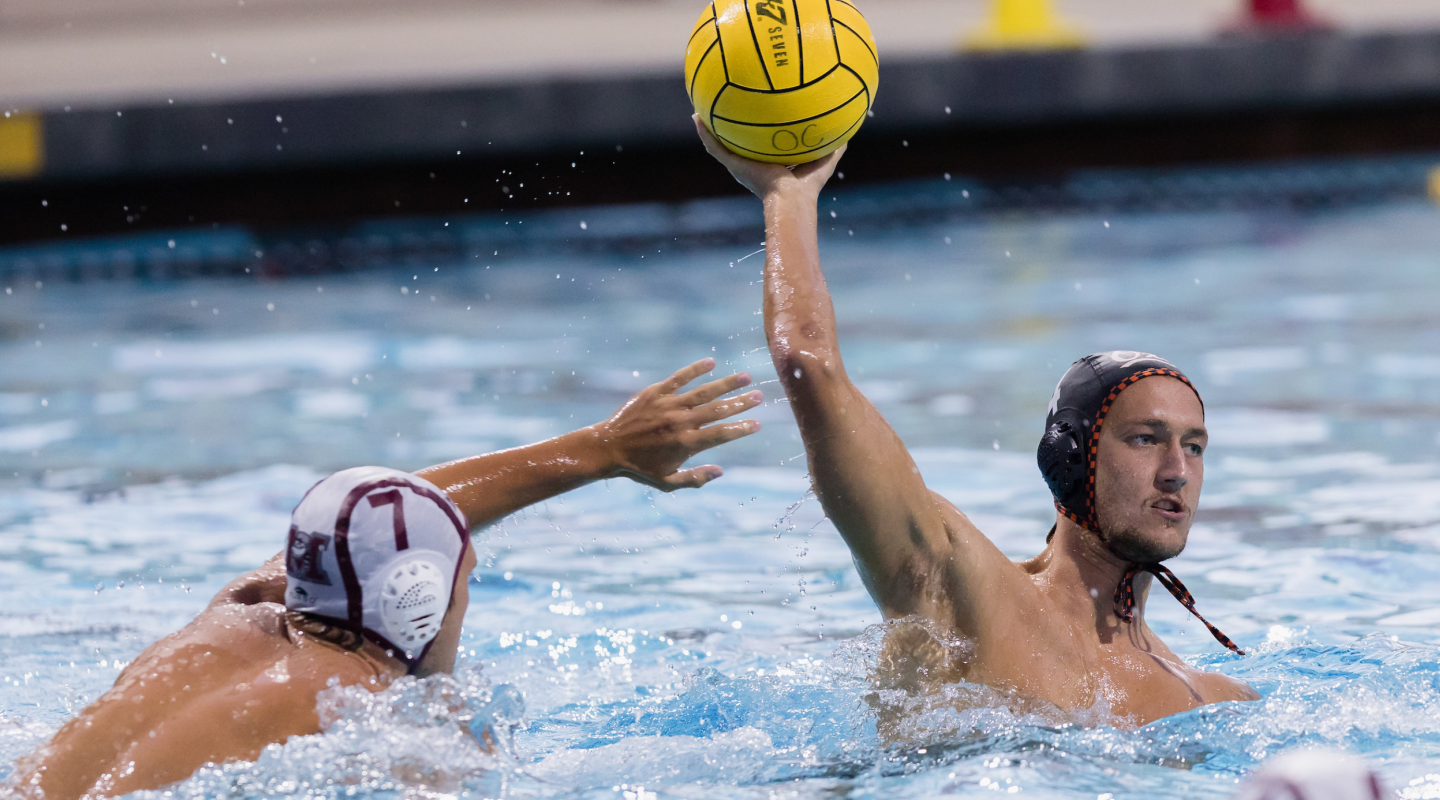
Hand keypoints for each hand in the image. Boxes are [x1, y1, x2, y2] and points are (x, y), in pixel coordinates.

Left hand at [596, 358, 762, 490]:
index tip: (757, 424)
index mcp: (686, 444)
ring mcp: (668, 405)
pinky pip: (679, 378)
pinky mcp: (655, 392)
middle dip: (741, 403)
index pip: (722, 434)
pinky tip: (711, 362)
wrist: (608, 448)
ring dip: (727, 384)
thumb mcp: (667, 483)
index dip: (742, 429)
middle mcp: (681, 422)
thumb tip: (721, 471)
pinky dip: (696, 369)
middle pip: (718, 410)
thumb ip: (695, 479)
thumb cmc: (638, 469)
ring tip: (746, 377)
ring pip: (704, 391)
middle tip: (760, 396)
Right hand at [694, 115, 843, 201]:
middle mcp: (751, 165)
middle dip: (730, 129)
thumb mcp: (825, 159)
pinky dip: (704, 133)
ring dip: (709, 130)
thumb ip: (834, 145)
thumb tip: (848, 131)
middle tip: (722, 109)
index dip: (758, 134)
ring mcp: (740, 166)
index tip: (755, 116)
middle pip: (738, 144)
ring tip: (699, 111)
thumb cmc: (808, 186)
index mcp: (770, 165)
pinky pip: (715, 147)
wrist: (790, 200)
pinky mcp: (733, 166)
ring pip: (720, 145)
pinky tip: (696, 116)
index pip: (762, 147)